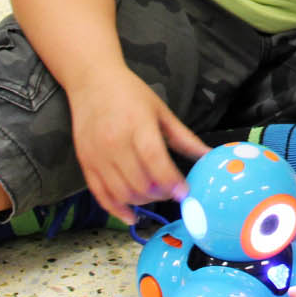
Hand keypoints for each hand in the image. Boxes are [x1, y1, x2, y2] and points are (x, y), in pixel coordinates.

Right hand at [66, 70, 208, 222]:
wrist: (92, 81)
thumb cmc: (130, 93)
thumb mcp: (162, 112)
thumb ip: (185, 138)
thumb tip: (209, 156)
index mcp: (137, 126)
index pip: (155, 161)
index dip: (172, 182)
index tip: (185, 192)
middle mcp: (114, 143)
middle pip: (140, 182)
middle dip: (161, 194)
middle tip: (172, 191)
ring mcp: (97, 156)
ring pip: (122, 193)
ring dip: (142, 201)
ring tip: (155, 195)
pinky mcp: (85, 164)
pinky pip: (101, 195)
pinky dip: (116, 210)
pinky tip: (132, 215)